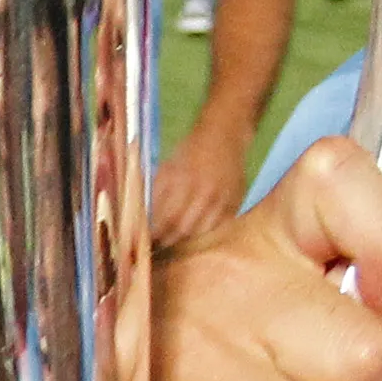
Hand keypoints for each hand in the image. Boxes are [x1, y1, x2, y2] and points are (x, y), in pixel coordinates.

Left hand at [149, 127, 250, 251]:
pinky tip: (197, 228)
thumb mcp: (168, 166)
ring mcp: (222, 199)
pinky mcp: (235, 202)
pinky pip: (219, 226)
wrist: (224, 136)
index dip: (155, 233)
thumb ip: (156, 192)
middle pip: (183, 229)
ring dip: (186, 237)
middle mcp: (203, 192)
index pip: (165, 218)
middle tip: (160, 243)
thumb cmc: (190, 150)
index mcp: (183, 181)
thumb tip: (146, 218)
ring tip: (177, 237)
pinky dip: (206, 230)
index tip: (147, 239)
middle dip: (168, 239)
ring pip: (201, 231)